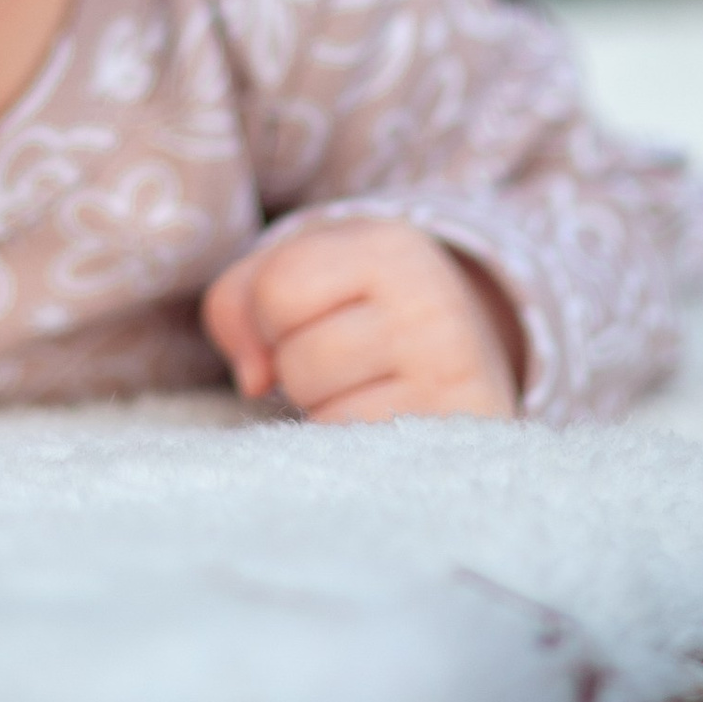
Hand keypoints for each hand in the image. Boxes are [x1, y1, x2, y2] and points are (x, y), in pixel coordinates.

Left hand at [202, 218, 522, 425]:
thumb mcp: (298, 273)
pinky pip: (353, 454)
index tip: (306, 318)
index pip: (278, 289)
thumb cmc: (356, 309)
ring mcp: (450, 375)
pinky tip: (380, 419)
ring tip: (363, 387)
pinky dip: (347, 446)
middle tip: (342, 359)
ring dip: (322, 408)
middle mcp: (431, 303)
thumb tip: (253, 382)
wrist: (464, 355)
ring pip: (321, 412)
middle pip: (296, 360)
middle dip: (296, 367)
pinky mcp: (454, 435)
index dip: (267, 316)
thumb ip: (237, 305)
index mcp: (389, 247)